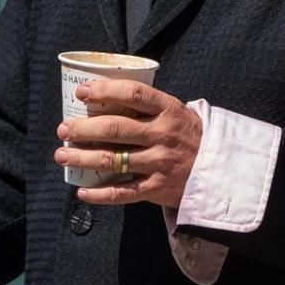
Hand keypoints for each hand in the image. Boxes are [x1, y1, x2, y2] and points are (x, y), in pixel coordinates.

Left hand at [54, 80, 201, 207]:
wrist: (221, 168)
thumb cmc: (189, 135)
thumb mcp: (176, 112)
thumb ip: (147, 106)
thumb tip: (106, 97)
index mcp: (168, 110)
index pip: (133, 94)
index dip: (105, 91)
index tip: (82, 92)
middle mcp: (162, 135)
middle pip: (115, 128)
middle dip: (83, 128)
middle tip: (63, 129)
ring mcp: (160, 162)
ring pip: (113, 160)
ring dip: (82, 158)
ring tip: (62, 155)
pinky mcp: (158, 188)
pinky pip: (123, 192)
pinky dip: (100, 194)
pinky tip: (83, 191)